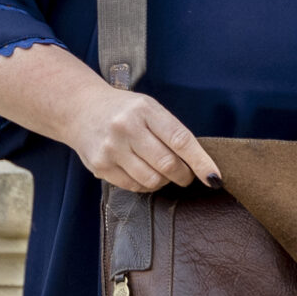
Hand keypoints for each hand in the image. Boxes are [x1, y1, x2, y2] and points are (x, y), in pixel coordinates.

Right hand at [68, 84, 220, 193]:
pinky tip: (144, 174)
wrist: (81, 110)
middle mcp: (127, 128)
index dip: (201, 162)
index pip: (180, 140)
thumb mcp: (149, 108)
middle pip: (167, 164)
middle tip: (186, 175)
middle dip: (184, 175)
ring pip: (152, 180)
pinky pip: (134, 187)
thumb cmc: (124, 110)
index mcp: (145, 110)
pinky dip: (146, 185)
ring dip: (165, 182)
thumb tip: (199, 163)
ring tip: (163, 172)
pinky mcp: (100, 166)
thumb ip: (171, 131)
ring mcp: (111, 149)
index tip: (215, 177)